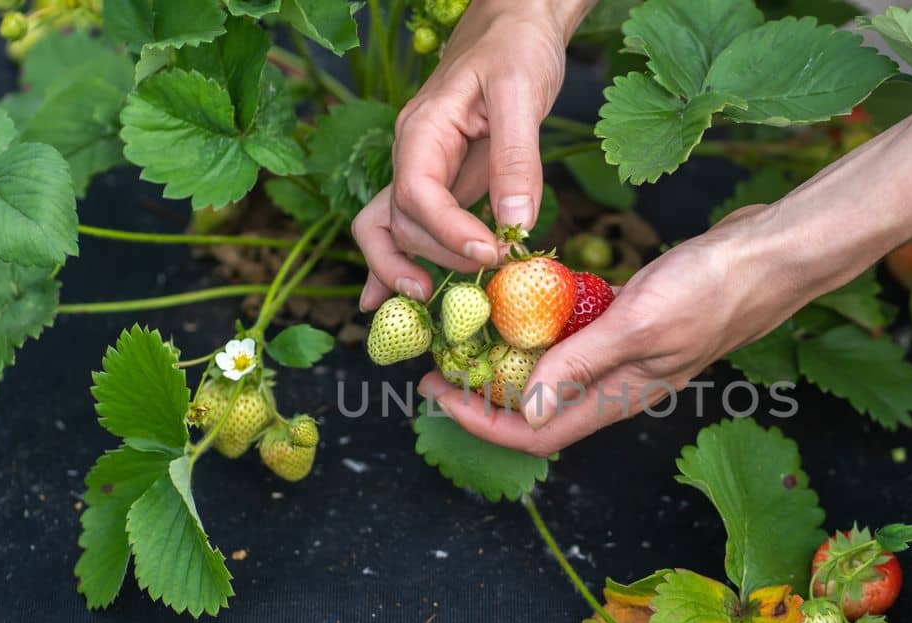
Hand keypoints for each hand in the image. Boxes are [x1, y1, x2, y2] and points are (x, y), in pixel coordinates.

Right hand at [354, 0, 576, 309]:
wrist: (514, 26)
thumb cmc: (516, 48)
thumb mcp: (521, 93)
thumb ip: (516, 159)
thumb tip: (515, 224)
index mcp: (423, 130)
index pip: (416, 194)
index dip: (447, 233)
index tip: (488, 255)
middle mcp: (412, 154)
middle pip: (399, 221)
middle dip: (435, 258)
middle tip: (483, 281)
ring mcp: (423, 171)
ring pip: (390, 229)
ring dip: (401, 269)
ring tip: (421, 306)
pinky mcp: (443, 183)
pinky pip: (410, 227)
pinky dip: (399, 263)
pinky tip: (393, 299)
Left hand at [419, 206, 862, 455]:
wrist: (772, 252)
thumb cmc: (714, 287)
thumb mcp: (638, 324)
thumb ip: (580, 365)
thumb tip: (522, 411)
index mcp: (619, 395)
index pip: (535, 432)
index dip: (481, 422)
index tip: (437, 393)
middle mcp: (618, 383)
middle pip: (536, 406)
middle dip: (482, 392)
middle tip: (439, 361)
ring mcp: (627, 352)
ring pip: (554, 370)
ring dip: (508, 357)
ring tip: (468, 331)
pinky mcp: (634, 320)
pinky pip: (576, 334)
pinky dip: (543, 323)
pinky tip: (522, 296)